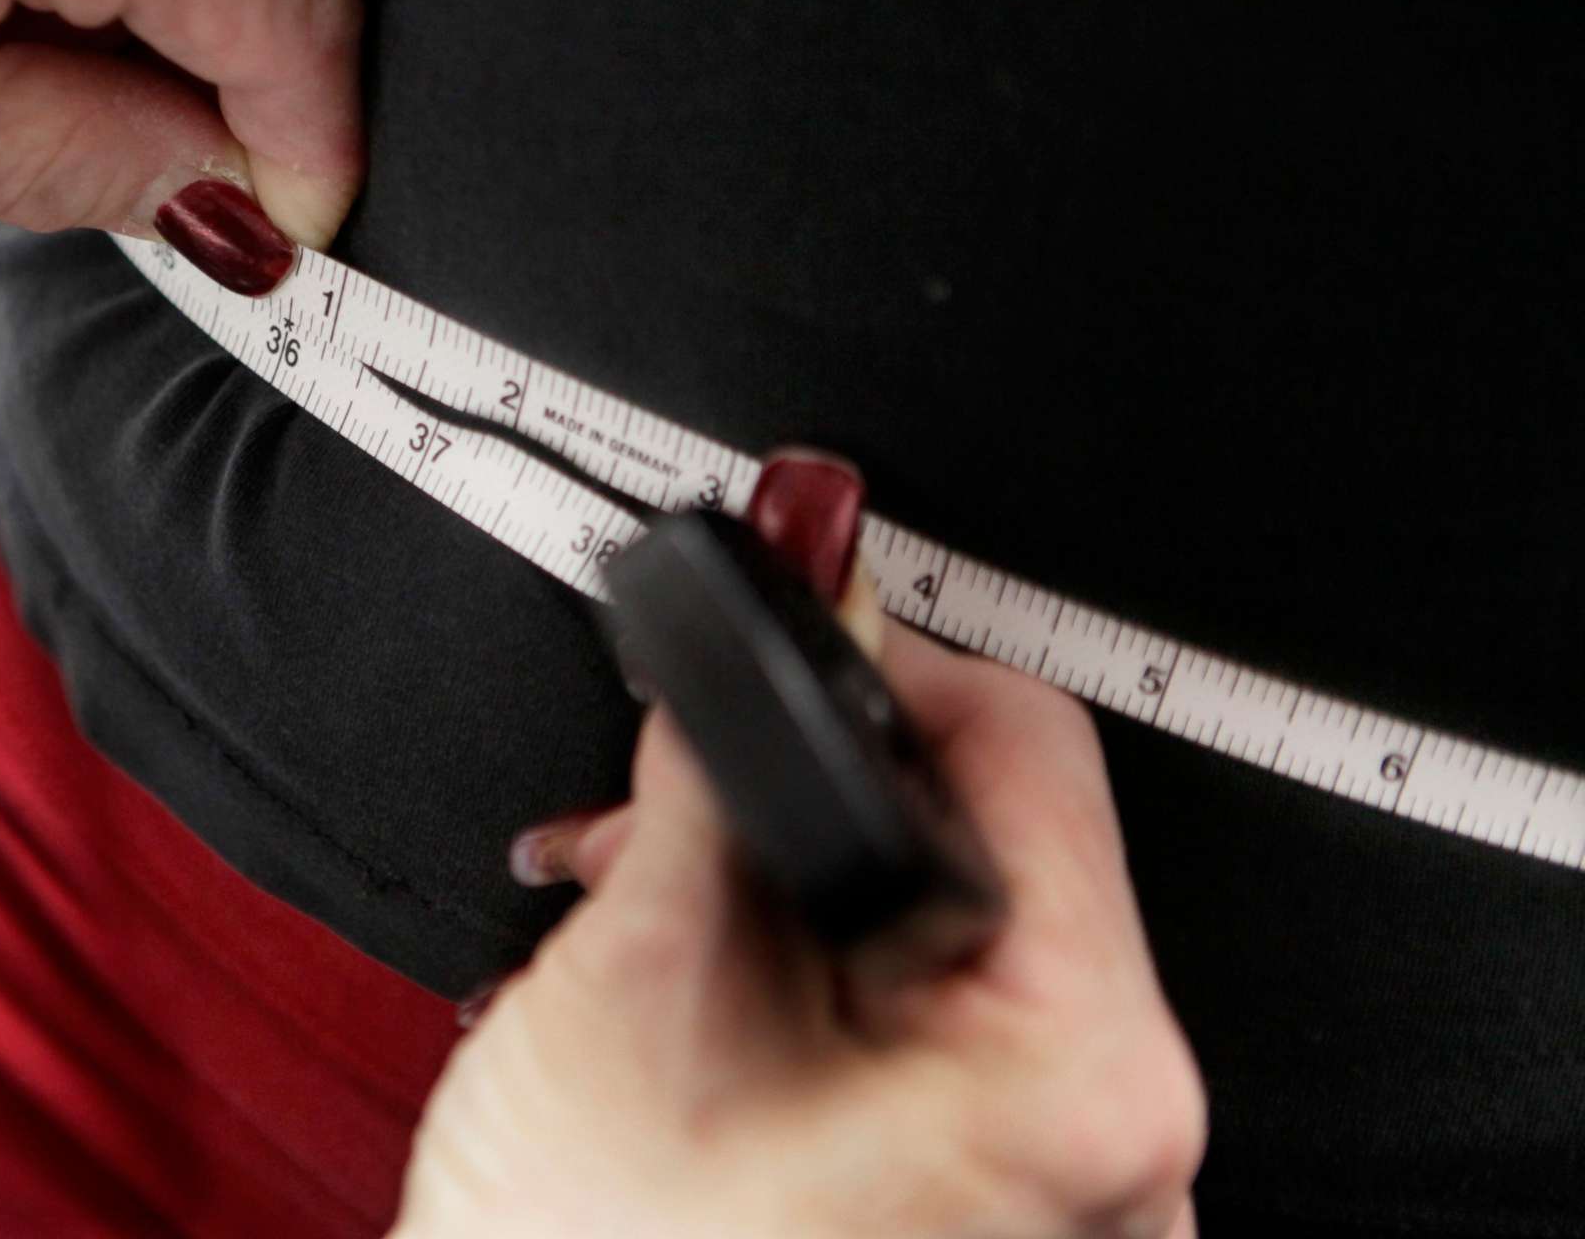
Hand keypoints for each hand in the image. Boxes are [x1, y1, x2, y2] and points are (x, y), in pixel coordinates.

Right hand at [396, 461, 1206, 1238]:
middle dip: (800, 807)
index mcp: (1083, 1081)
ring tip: (636, 922)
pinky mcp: (995, 1230)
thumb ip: (713, 762)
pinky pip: (938, 1053)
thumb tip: (772, 585)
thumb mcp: (635, 977)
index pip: (1033, 751)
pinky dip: (814, 1001)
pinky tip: (694, 1002)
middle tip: (662, 820)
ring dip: (782, 905)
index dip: (876, 669)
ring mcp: (1064, 1213)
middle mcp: (1123, 1162)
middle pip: (988, 854)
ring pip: (948, 952)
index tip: (784, 643)